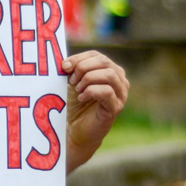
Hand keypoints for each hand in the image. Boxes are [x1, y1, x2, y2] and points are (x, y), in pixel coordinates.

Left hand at [62, 50, 127, 173]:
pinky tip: (82, 98)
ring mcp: (121, 94)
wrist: (77, 130)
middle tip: (71, 80)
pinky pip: (107, 92)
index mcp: (111, 70)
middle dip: (83, 68)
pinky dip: (91, 92)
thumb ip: (73, 70)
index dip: (79, 58)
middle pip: (104, 62)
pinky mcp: (116, 107)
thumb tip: (65, 64)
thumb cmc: (77, 105)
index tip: (64, 67)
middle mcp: (120, 80)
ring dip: (88, 79)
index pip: (97, 55)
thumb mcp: (74, 82)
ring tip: (77, 89)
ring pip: (109, 75)